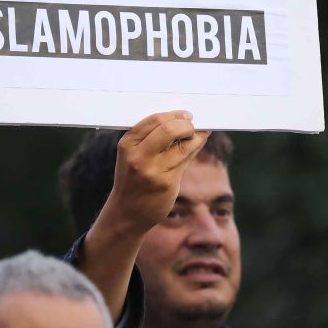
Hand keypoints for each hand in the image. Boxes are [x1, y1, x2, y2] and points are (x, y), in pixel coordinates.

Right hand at [94, 110, 209, 239]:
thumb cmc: (132, 179)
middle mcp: (138, 157)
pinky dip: (196, 147)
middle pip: (169, 130)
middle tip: (193, 124)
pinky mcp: (167, 183)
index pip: (154, 120)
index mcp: (127, 145)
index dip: (174, 115)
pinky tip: (199, 143)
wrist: (126, 213)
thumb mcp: (132, 156)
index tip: (186, 115)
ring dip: (196, 136)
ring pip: (183, 145)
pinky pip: (187, 159)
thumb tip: (181, 119)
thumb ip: (150, 138)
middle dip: (186, 124)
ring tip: (200, 133)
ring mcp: (153, 171)